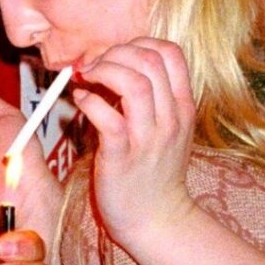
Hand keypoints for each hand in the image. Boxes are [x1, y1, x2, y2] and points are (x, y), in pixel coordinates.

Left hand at [71, 38, 196, 248]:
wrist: (157, 220)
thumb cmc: (155, 173)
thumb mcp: (168, 130)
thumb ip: (152, 99)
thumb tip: (115, 66)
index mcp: (183, 106)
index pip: (170, 52)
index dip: (138, 43)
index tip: (116, 55)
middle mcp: (170, 118)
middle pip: (149, 60)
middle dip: (114, 54)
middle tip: (95, 67)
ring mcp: (148, 137)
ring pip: (133, 82)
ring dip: (103, 71)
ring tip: (87, 79)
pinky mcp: (122, 155)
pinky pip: (107, 116)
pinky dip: (90, 101)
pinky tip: (81, 102)